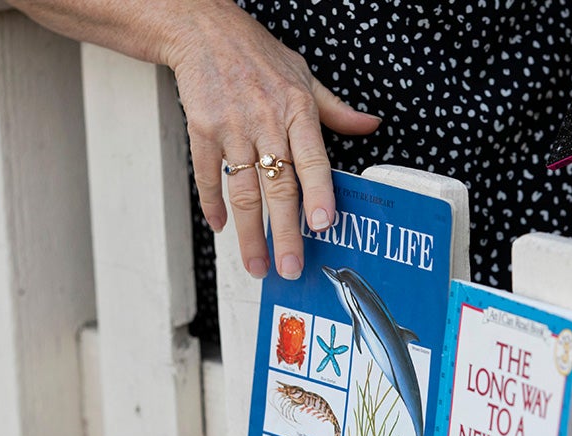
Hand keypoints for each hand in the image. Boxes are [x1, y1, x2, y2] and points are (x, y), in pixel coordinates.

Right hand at [166, 3, 380, 278]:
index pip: (312, 159)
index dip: (319, 193)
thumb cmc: (257, 55)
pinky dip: (213, 203)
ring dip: (249, 234)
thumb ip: (335, 110)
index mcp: (296, 110)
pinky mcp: (201, 130)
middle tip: (290, 268)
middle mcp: (265, 121)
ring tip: (257, 265)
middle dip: (285, 233)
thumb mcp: (305, 76)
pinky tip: (221, 226)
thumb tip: (370, 125)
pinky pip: (208, 175)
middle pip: (277, 187)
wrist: (204, 30)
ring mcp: (231, 128)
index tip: (324, 224)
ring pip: (242, 191)